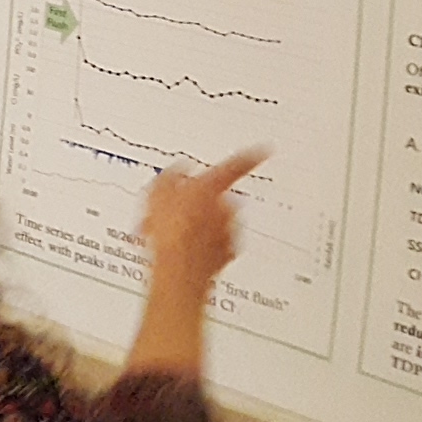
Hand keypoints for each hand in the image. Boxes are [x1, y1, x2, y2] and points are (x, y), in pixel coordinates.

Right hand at [143, 147, 266, 296]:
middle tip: (174, 209)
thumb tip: (178, 173)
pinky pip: (211, 244)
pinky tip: (177, 248)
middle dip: (197, 203)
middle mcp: (227, 210)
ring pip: (212, 223)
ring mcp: (228, 234)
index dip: (249, 157)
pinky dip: (198, 244)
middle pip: (216, 199)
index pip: (236, 167)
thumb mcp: (156, 192)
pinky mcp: (223, 257)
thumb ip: (171, 177)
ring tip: (167, 232)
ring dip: (194, 225)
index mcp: (213, 189)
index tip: (264, 150)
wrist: (178, 272)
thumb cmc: (171, 233)